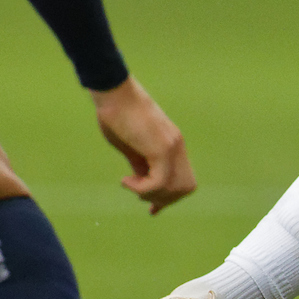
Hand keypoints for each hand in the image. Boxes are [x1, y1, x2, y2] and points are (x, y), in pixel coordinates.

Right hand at [94, 77, 195, 213]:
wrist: (113, 92)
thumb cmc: (116, 115)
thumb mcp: (130, 146)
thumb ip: (140, 164)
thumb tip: (142, 183)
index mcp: (172, 144)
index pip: (185, 179)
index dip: (170, 197)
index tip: (151, 207)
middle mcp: (177, 146)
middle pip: (186, 188)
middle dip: (162, 199)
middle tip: (138, 193)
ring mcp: (171, 146)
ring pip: (175, 188)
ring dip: (151, 195)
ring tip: (130, 184)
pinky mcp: (161, 148)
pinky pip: (159, 182)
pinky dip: (142, 189)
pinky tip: (126, 180)